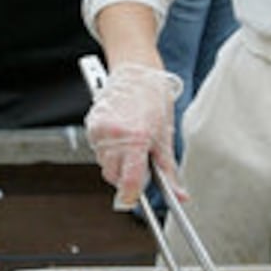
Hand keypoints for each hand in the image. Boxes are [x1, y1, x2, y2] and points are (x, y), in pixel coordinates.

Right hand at [84, 63, 182, 209]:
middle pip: (113, 176)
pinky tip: (119, 136)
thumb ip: (169, 171)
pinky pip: (97, 150)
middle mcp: (115, 136)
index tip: (135, 199)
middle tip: (139, 164)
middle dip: (125, 176)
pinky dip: (108, 149)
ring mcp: (100, 130)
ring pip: (104, 164)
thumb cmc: (153, 100)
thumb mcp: (165, 137)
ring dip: (116, 163)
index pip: (128, 182)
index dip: (132, 195)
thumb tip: (179, 195)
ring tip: (130, 145)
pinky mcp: (91, 125)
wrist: (136, 72)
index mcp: (136, 139)